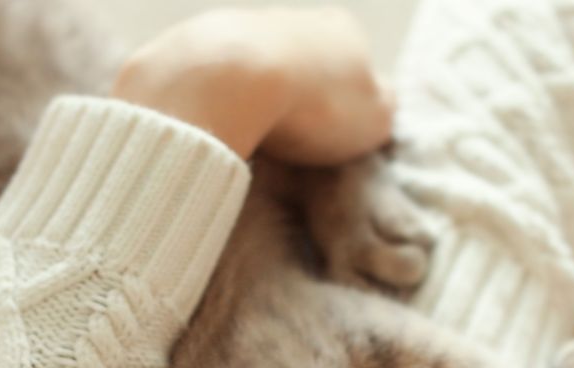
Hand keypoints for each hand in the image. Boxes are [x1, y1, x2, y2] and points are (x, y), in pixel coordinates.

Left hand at [111, 6, 392, 162]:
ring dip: (252, 98)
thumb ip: (381, 108)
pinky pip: (210, 80)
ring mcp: (238, 25)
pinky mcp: (191, 44)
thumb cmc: (314, 104)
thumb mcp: (373, 119)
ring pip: (253, 68)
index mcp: (342, 31)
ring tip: (248, 140)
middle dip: (295, 98)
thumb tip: (377, 101)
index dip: (345, 104)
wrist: (228, 81)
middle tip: (289, 143)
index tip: (331, 138)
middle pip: (301, 64)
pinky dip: (214, 101)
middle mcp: (290, 18)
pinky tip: (212, 128)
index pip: (354, 65)